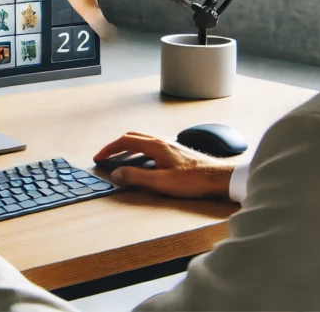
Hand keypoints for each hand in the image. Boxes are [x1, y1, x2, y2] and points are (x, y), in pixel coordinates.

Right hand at [94, 132, 234, 198]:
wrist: (220, 178)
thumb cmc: (195, 180)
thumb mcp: (162, 182)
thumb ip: (137, 177)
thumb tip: (116, 174)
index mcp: (156, 145)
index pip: (125, 141)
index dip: (109, 149)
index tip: (99, 157)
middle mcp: (162, 141)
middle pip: (132, 137)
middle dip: (116, 146)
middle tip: (106, 157)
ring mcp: (170, 145)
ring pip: (142, 141)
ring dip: (128, 148)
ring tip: (120, 161)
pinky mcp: (176, 152)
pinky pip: (151, 147)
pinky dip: (139, 152)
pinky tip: (143, 164)